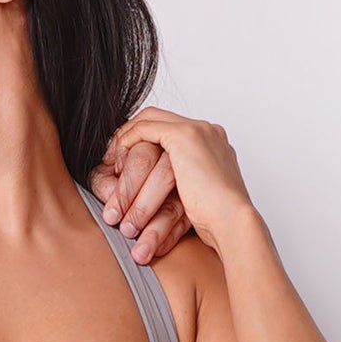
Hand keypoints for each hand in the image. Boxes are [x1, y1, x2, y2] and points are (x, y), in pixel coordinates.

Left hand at [99, 108, 254, 257]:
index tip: (124, 165)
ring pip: (148, 125)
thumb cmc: (215, 222)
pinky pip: (144, 129)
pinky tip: (115, 166)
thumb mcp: (196, 198)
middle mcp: (207, 132)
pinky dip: (125, 143)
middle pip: (158, 119)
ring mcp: (198, 131)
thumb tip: (156, 196)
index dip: (144, 142)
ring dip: (124, 145)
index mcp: (212, 145)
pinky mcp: (184, 136)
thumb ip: (179, 188)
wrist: (231, 223)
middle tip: (110, 159)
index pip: (171, 131)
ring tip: (108, 163)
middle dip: (129, 136)